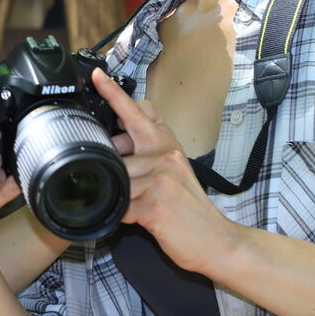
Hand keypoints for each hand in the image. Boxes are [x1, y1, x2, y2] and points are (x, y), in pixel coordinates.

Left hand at [92, 69, 242, 274]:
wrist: (217, 240)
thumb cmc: (189, 207)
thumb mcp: (172, 170)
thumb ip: (148, 152)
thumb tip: (115, 144)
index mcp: (166, 143)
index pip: (138, 112)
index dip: (114, 93)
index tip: (97, 75)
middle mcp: (164, 154)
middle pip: (116, 151)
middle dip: (114, 167)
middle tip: (134, 183)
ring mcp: (160, 178)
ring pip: (116, 180)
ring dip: (122, 198)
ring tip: (144, 207)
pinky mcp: (154, 203)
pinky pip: (121, 206)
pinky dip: (123, 216)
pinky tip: (140, 219)